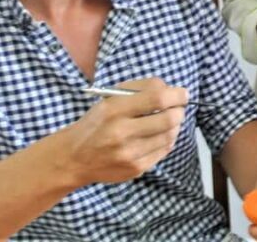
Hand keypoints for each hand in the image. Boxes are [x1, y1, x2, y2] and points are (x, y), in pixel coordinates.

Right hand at [60, 78, 187, 185]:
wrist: (74, 158)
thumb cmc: (96, 123)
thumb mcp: (109, 99)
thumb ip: (140, 89)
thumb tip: (171, 89)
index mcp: (114, 110)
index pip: (157, 98)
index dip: (176, 94)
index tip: (183, 93)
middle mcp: (122, 132)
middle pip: (168, 118)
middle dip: (179, 110)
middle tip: (179, 107)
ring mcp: (130, 153)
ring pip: (170, 135)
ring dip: (175, 125)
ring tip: (169, 119)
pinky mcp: (136, 168)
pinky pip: (164, 150)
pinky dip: (167, 139)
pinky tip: (160, 134)